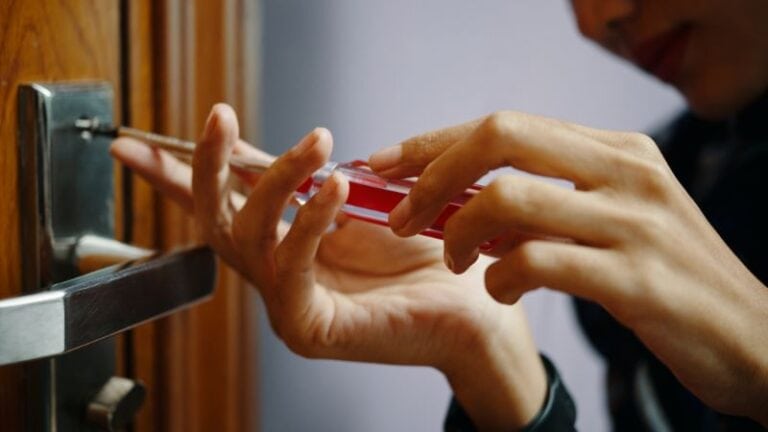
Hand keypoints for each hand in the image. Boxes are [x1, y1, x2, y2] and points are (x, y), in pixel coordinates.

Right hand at [110, 104, 547, 429]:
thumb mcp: (366, 202)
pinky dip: (308, 223)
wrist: (472, 305)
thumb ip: (321, 181)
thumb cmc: (426, 255)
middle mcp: (278, 276)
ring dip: (276, 182)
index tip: (138, 144)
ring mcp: (288, 305)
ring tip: (316, 144)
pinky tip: (334, 190)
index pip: (226, 205)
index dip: (179, 175)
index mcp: (286, 246)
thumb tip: (294, 148)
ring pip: (249, 237)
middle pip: (218, 220)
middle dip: (208, 167)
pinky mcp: (309, 327)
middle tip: (219, 119)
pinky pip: (290, 268)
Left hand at [369, 111, 767, 423]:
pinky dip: (500, 278)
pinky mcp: (635, 279)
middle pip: (500, 136)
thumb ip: (549, 199)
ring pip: (510, 198)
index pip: (504, 122)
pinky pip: (538, 261)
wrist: (750, 336)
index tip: (386, 162)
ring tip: (453, 260)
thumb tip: (464, 199)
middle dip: (434, 173)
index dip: (435, 141)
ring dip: (460, 231)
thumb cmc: (664, 276)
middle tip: (406, 216)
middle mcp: (625, 171)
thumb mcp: (613, 218)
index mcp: (615, 149)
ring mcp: (633, 222)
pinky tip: (502, 292)